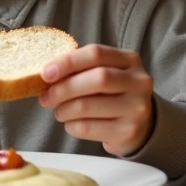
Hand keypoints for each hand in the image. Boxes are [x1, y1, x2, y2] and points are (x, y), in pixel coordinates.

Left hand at [38, 45, 154, 156]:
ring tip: (59, 111)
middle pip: (96, 79)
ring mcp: (136, 108)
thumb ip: (81, 68)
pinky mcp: (128, 132)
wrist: (140, 126)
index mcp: (130, 60)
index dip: (67, 62)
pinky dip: (71, 126)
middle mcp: (139, 82)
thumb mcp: (105, 73)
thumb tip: (47, 73)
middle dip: (64, 88)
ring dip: (64, 109)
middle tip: (46, 98)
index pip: (96, 53)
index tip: (45, 73)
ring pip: (87, 106)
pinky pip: (88, 128)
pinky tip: (71, 124)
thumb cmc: (113, 94)